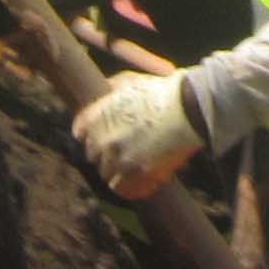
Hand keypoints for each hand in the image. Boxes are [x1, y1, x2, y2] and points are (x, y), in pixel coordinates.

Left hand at [73, 70, 202, 201]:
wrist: (188, 108)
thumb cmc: (161, 92)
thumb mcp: (130, 82)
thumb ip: (112, 88)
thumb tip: (105, 91)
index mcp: (96, 116)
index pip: (80, 132)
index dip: (91, 134)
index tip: (101, 137)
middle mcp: (101, 138)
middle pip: (93, 155)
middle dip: (105, 153)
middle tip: (122, 152)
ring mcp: (116, 157)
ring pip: (105, 173)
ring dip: (116, 171)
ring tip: (131, 168)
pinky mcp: (134, 172)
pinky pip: (119, 187)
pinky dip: (125, 186)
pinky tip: (132, 182)